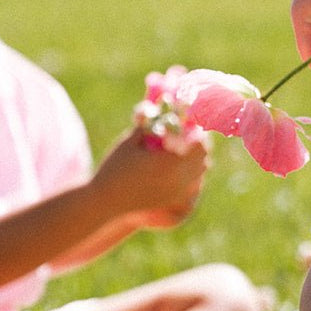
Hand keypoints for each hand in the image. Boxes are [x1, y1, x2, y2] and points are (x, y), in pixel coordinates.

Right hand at [90, 130, 209, 224]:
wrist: (107, 201)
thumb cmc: (114, 168)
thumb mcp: (130, 141)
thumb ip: (147, 124)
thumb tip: (159, 109)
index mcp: (170, 161)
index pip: (200, 143)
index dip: (196, 130)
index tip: (187, 123)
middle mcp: (179, 177)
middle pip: (204, 156)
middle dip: (198, 143)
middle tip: (186, 134)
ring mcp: (178, 190)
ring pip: (201, 170)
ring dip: (196, 157)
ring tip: (181, 148)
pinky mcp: (174, 199)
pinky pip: (193, 182)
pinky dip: (190, 172)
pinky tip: (176, 166)